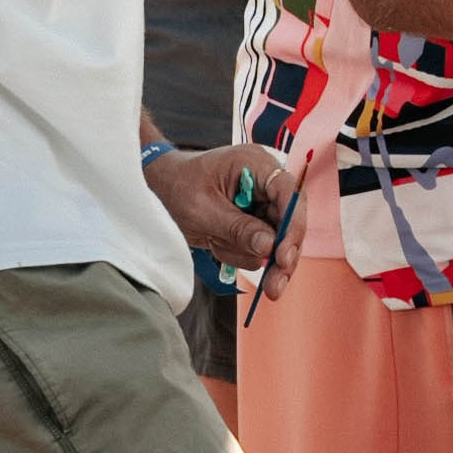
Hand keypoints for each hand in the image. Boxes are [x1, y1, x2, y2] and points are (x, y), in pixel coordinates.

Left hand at [144, 142, 300, 298]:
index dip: (293, 225)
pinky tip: (217, 244)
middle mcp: (265, 183)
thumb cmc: (177, 187)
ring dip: (249, 254)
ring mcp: (262, 204)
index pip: (289, 193)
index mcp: (256, 165)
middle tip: (274, 287)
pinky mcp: (255, 223)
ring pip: (276, 241)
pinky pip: (259, 249)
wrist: (160, 189)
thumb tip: (269, 247)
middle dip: (281, 256)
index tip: (283, 256)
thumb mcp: (202, 209)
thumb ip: (238, 228)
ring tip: (217, 244)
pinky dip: (238, 254)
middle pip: (291, 222)